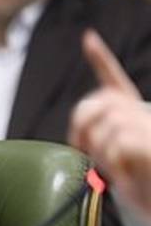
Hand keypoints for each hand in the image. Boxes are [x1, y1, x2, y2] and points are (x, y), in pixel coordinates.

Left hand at [68, 29, 150, 220]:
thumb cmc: (142, 186)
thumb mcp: (116, 161)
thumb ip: (100, 142)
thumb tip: (81, 139)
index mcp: (134, 116)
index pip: (114, 80)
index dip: (101, 59)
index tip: (88, 38)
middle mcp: (146, 116)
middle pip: (102, 101)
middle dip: (82, 123)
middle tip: (81, 147)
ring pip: (109, 123)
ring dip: (100, 148)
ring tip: (112, 167)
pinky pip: (120, 141)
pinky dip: (114, 160)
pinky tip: (126, 174)